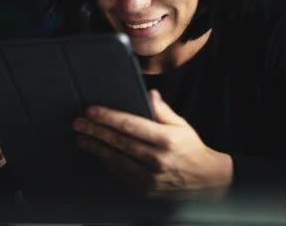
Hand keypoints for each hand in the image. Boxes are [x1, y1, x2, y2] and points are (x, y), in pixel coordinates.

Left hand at [73, 90, 232, 197]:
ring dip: (95, 148)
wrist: (207, 181)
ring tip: (81, 138)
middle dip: (95, 131)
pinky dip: (106, 163)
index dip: (108, 117)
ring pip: (115, 160)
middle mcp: (156, 160)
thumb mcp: (181, 125)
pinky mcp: (145, 190)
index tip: (92, 110)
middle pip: (118, 142)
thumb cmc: (191, 149)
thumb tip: (149, 94)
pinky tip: (97, 153)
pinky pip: (120, 174)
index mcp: (166, 140)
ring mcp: (150, 178)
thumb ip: (162, 111)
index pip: (130, 125)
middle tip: (78, 123)